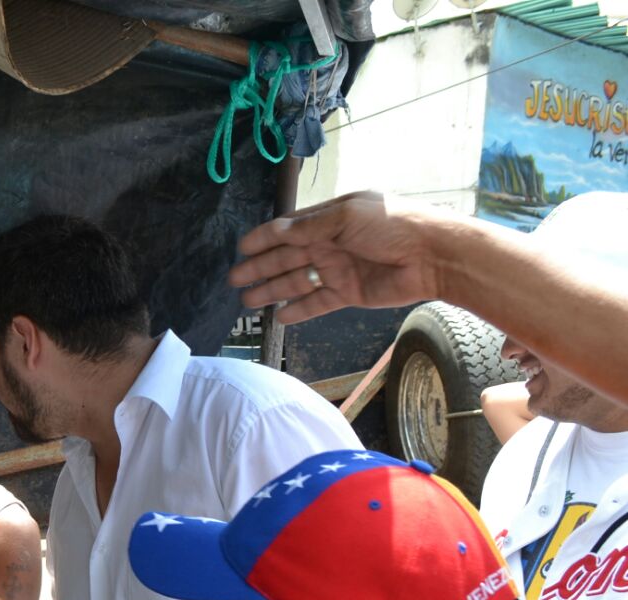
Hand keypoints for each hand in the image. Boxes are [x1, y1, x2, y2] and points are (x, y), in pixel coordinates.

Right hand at [227, 191, 446, 324]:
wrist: (433, 256)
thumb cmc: (393, 225)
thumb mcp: (348, 216)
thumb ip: (309, 227)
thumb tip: (275, 230)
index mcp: (330, 219)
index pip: (289, 230)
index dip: (264, 239)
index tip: (241, 248)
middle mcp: (330, 243)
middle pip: (287, 257)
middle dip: (260, 268)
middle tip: (234, 280)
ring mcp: (338, 269)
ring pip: (297, 281)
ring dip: (272, 290)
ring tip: (247, 301)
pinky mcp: (348, 293)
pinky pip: (317, 302)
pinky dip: (299, 309)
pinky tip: (279, 315)